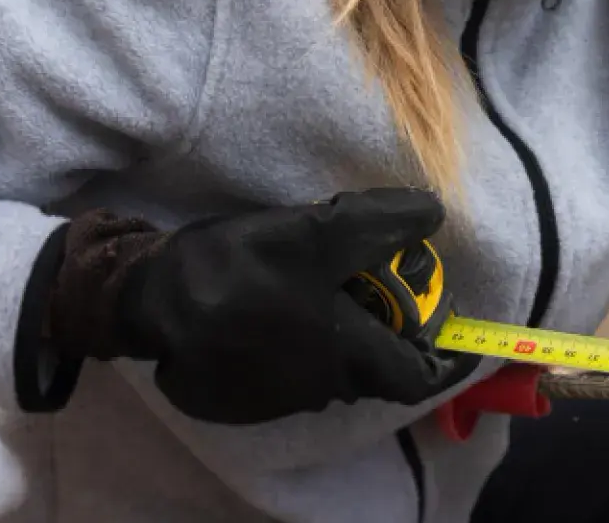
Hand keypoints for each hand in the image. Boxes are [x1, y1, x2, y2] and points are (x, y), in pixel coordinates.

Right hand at [47, 187, 470, 424]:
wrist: (148, 299)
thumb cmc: (239, 270)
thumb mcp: (316, 231)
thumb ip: (380, 223)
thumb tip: (433, 213)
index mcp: (348, 359)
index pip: (420, 376)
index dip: (447, 355)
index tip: (460, 328)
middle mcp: (321, 388)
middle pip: (379, 366)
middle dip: (394, 329)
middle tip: (393, 281)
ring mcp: (279, 395)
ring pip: (337, 366)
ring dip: (349, 331)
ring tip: (341, 280)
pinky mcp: (245, 390)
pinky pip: (296, 366)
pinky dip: (310, 337)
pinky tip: (292, 298)